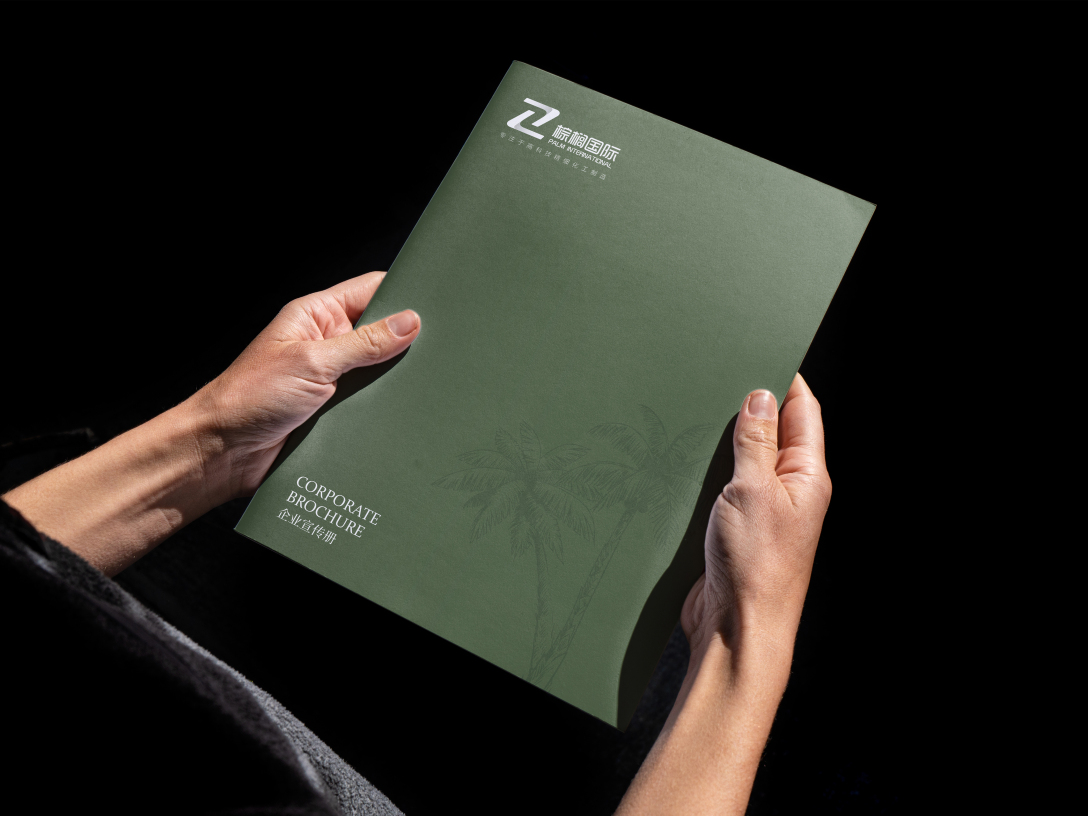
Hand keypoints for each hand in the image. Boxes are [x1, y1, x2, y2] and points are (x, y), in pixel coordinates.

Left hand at [195, 271, 419, 501]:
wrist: (220, 454)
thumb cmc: (247, 399)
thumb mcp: (313, 362)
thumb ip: (364, 343)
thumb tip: (409, 322)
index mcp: (316, 316)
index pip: (371, 290)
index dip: (403, 293)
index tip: (436, 302)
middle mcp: (325, 343)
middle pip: (381, 332)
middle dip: (406, 341)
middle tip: (437, 349)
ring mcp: (331, 378)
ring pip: (379, 371)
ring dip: (395, 379)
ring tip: (421, 383)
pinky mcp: (334, 412)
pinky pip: (370, 403)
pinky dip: (385, 407)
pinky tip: (402, 411)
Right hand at [681, 373, 831, 663]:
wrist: (736, 629)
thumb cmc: (755, 566)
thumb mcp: (752, 489)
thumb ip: (755, 441)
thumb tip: (760, 397)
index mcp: (807, 476)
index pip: (803, 411)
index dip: (784, 379)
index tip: (760, 349)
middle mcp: (789, 492)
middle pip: (774, 433)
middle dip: (748, 405)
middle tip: (717, 376)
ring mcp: (762, 511)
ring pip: (745, 459)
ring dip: (725, 440)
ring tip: (697, 413)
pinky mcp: (735, 529)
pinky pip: (725, 486)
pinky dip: (709, 470)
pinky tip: (686, 460)